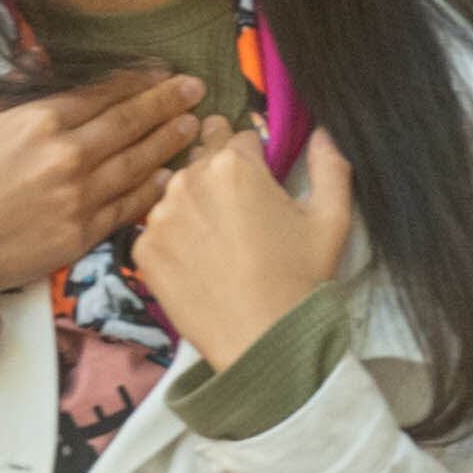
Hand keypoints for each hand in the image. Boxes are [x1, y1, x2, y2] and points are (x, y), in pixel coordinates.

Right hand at [0, 70, 207, 298]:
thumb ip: (1, 91)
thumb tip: (35, 60)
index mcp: (37, 121)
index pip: (102, 92)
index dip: (137, 79)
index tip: (160, 70)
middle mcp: (67, 156)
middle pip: (130, 123)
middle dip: (167, 102)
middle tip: (195, 90)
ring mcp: (77, 198)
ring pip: (137, 163)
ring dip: (169, 142)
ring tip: (193, 127)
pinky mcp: (79, 236)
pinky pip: (127, 207)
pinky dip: (152, 190)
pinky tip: (169, 177)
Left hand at [132, 125, 354, 370]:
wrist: (259, 340)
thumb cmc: (299, 278)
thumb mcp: (331, 217)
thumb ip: (331, 164)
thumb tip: (322, 132)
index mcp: (234, 165)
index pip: (237, 136)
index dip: (251, 156)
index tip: (258, 179)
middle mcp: (189, 181)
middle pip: (201, 160)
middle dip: (218, 176)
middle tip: (236, 212)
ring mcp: (159, 216)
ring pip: (176, 194)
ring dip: (193, 205)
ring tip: (218, 241)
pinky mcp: (142, 249)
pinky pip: (157, 230)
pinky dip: (174, 239)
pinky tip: (198, 261)